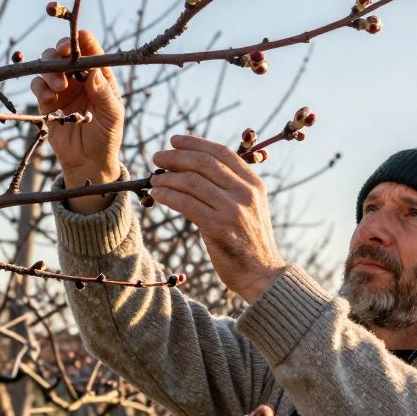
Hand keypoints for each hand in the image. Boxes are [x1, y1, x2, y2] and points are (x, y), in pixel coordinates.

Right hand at [31, 30, 122, 212]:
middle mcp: (79, 78)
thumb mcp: (112, 116)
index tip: (76, 39)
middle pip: (64, 53)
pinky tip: (49, 98)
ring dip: (51, 70)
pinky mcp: (46, 102)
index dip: (83, 41)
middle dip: (61, 51)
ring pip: (48, 66)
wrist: (89, 163)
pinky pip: (37, 86)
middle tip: (61, 56)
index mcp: (99, 77)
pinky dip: (40, 87)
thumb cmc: (107, 138)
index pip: (91, 51)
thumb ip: (104, 93)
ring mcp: (61, 88)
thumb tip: (94, 70)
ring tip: (59, 87)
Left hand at [150, 135, 286, 302]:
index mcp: (254, 183)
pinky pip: (186, 204)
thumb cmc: (249, 241)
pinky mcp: (218, 228)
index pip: (221, 152)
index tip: (174, 141)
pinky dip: (167, 196)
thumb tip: (192, 168)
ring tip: (154, 180)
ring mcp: (232, 210)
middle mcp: (245, 193)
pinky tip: (157, 195)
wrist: (262, 274)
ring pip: (191, 182)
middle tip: (157, 158)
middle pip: (203, 163)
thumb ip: (231, 187)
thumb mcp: (250, 207)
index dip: (195, 143)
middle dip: (176, 157)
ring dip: (167, 178)